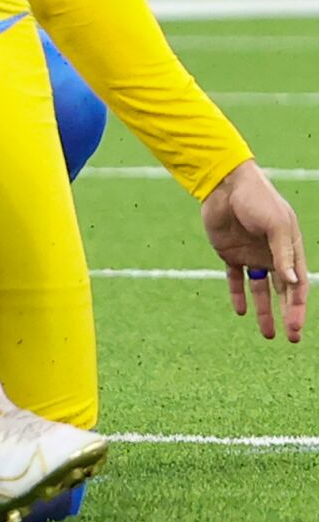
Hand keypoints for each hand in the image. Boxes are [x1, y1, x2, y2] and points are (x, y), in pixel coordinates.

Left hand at [201, 159, 307, 341]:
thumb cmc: (257, 199)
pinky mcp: (229, 253)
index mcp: (290, 248)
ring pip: (260, 290)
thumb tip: (293, 284)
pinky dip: (238, 295)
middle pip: (282, 291)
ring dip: (263, 311)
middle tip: (288, 338)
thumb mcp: (275, 225)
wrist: (224, 184)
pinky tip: (240, 312)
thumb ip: (283, 254)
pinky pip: (235, 279)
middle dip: (287, 314)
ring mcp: (251, 255)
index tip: (295, 329)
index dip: (297, 308)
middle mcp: (272, 255)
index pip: (297, 285)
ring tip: (267, 333)